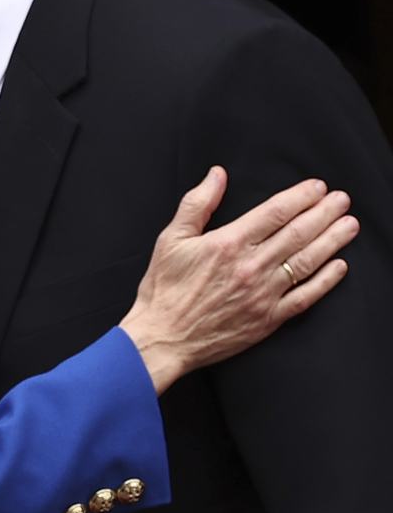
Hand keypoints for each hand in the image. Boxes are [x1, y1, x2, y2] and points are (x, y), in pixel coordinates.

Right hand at [118, 167, 358, 394]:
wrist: (163, 337)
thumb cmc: (164, 289)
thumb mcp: (171, 238)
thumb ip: (197, 203)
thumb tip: (216, 175)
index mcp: (228, 243)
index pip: (274, 213)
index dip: (300, 197)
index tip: (317, 187)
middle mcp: (251, 267)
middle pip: (297, 233)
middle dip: (324, 213)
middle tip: (342, 200)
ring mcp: (264, 294)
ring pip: (307, 262)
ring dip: (332, 241)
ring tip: (349, 225)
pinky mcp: (269, 318)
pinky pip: (305, 297)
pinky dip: (325, 281)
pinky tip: (339, 267)